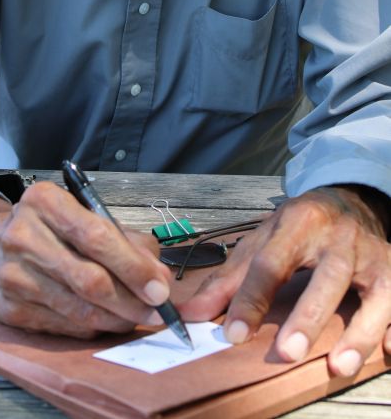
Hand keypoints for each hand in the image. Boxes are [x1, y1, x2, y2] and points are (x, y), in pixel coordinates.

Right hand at [0, 182, 170, 337]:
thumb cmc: (46, 227)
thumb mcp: (79, 213)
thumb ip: (121, 238)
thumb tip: (159, 275)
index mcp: (45, 201)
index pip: (96, 236)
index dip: (133, 266)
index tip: (160, 286)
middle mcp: (24, 235)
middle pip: (89, 278)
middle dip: (131, 299)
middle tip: (158, 310)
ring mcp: (13, 275)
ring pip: (78, 307)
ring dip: (117, 318)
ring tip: (139, 317)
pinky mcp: (9, 309)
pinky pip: (63, 325)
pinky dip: (93, 327)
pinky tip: (109, 322)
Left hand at [179, 185, 390, 376]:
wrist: (347, 199)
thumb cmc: (300, 225)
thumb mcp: (263, 239)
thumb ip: (230, 278)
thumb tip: (193, 313)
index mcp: (299, 223)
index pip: (271, 262)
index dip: (251, 298)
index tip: (233, 333)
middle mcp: (338, 237)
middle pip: (327, 275)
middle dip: (308, 314)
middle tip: (287, 351)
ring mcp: (370, 254)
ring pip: (373, 291)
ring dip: (358, 330)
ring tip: (338, 366)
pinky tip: (390, 349)